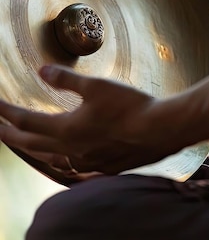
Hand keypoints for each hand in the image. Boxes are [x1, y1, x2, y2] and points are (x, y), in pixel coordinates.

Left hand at [0, 65, 189, 175]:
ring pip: (50, 159)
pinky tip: (65, 160)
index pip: (26, 122)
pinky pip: (73, 168)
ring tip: (24, 144)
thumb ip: (66, 79)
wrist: (161, 130)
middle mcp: (73, 150)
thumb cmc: (131, 107)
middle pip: (32, 145)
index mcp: (67, 129)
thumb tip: (42, 71)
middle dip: (11, 135)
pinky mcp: (105, 168)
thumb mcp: (96, 86)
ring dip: (32, 150)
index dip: (7, 113)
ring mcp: (88, 163)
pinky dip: (60, 161)